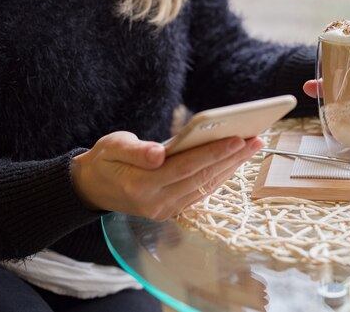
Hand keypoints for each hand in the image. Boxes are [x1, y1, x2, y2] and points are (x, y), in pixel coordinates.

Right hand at [71, 131, 263, 219]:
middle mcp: (155, 203)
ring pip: (205, 186)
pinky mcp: (171, 210)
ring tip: (252, 146)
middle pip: (201, 178)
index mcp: (140, 186)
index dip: (212, 153)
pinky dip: (220, 176)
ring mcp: (165, 211)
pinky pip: (201, 192)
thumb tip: (159, 154)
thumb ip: (135, 151)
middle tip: (255, 139)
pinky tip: (235, 161)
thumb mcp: (112, 146)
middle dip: (231, 158)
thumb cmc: (105, 160)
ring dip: (231, 167)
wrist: (94, 187)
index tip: (236, 138)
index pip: (184, 168)